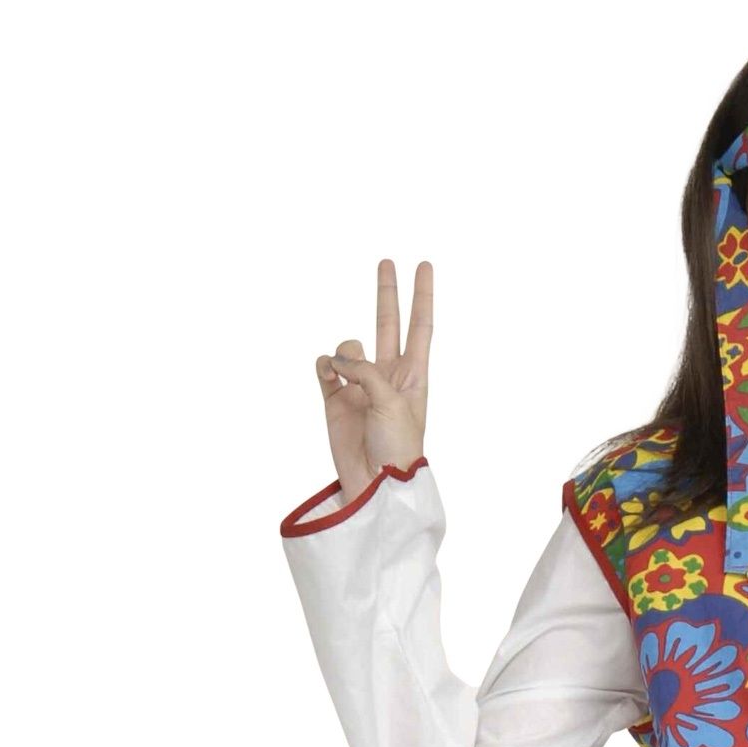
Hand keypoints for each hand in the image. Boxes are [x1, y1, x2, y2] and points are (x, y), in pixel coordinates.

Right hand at [314, 257, 432, 500]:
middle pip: (387, 323)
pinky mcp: (335, 399)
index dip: (422, 296)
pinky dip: (324, 366)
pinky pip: (325, 368)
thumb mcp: (393, 402)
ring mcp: (360, 386)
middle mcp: (387, 376)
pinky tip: (327, 374)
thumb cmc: (397, 448)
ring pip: (348, 347)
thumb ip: (367, 371)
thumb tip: (336, 361)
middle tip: (387, 261)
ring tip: (348, 381)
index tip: (424, 265)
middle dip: (387, 293)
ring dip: (345, 354)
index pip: (420, 327)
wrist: (375, 485)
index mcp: (413, 376)